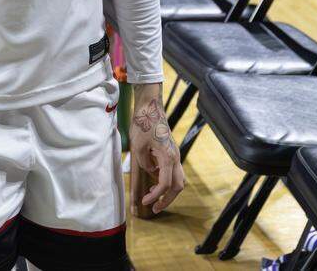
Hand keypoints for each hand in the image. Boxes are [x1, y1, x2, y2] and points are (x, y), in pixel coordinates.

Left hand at [129, 88, 184, 216]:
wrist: (150, 108)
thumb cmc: (143, 124)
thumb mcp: (138, 146)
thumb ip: (144, 163)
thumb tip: (151, 172)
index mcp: (168, 156)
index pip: (165, 184)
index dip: (156, 196)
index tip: (145, 202)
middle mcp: (175, 157)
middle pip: (177, 186)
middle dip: (167, 200)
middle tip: (154, 209)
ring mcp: (175, 155)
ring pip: (178, 180)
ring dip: (169, 191)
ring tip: (154, 198)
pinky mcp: (171, 152)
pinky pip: (173, 172)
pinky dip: (167, 181)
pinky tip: (154, 183)